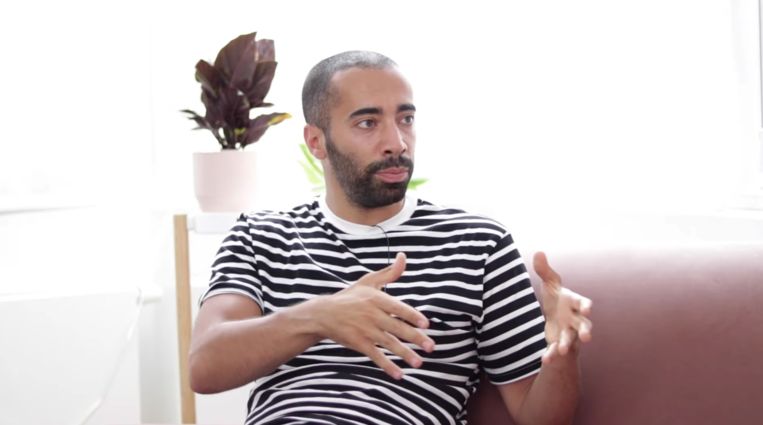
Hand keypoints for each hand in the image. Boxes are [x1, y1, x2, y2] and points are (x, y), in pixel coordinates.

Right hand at [311, 252, 434, 379]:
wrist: (324, 314)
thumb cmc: (350, 296)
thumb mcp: (368, 281)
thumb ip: (390, 273)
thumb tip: (404, 256)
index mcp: (376, 298)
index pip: (398, 308)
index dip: (412, 316)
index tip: (425, 324)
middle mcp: (371, 314)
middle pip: (396, 328)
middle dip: (415, 338)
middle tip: (431, 347)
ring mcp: (364, 330)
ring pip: (388, 344)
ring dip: (405, 354)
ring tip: (419, 362)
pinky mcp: (358, 343)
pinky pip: (375, 356)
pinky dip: (387, 366)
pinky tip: (399, 375)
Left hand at [533, 251, 592, 364]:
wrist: (555, 317)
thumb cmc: (556, 298)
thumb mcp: (549, 283)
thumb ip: (544, 270)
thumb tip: (538, 251)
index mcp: (574, 302)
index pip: (583, 303)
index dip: (586, 306)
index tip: (587, 310)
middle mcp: (575, 318)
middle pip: (584, 325)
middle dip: (585, 330)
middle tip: (587, 337)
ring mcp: (569, 332)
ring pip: (571, 339)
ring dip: (568, 345)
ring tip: (563, 350)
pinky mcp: (560, 343)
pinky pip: (557, 350)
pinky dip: (552, 356)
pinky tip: (544, 360)